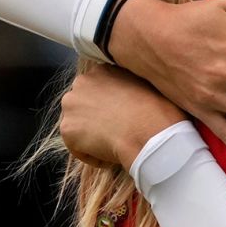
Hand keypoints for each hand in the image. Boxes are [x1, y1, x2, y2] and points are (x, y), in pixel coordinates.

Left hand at [60, 65, 187, 170]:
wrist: (150, 133)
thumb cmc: (158, 110)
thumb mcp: (150, 84)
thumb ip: (133, 84)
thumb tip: (136, 94)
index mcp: (102, 69)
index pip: (99, 89)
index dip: (111, 106)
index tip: (123, 117)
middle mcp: (81, 82)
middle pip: (84, 104)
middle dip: (97, 118)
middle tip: (117, 131)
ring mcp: (71, 105)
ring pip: (79, 125)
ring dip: (93, 135)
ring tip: (115, 145)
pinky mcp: (66, 130)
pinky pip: (77, 147)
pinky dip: (92, 155)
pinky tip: (110, 156)